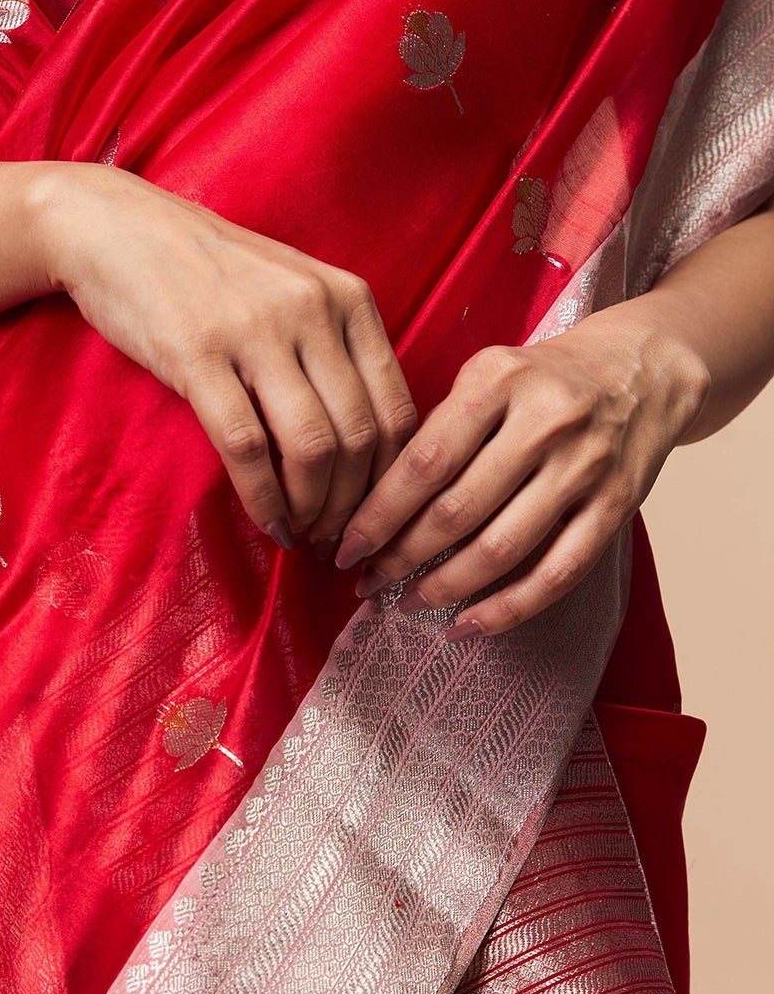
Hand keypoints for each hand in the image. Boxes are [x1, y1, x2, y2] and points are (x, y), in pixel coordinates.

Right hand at [33, 163, 416, 549]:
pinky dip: (264, 499)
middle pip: (360, 437)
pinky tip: (268, 522)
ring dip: (313, 509)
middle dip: (353, 506)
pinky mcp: (199, 357)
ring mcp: (256, 332)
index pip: (396, 408)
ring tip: (304, 533)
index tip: (372, 516)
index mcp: (349, 299)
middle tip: (336, 539)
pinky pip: (248, 448)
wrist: (117, 229)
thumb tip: (367, 446)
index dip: (392, 479)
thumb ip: (336, 351)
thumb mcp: (293, 292)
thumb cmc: (208, 272)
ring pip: (313, 448)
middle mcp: (314, 311)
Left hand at [332, 301, 710, 636]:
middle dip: (401, 557)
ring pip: (501, 547)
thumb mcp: (490, 375)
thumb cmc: (546, 380)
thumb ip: (441, 429)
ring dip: (444, 587)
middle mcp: (545, 422)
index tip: (346, 549)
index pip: (423, 462)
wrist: (647, 368)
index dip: (378, 515)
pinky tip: (466, 626)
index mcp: (499, 381)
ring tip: (407, 603)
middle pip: (457, 511)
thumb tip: (376, 508)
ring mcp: (585, 467)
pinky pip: (556, 574)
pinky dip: (506, 609)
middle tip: (368, 583)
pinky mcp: (616, 506)